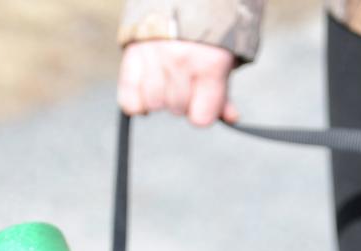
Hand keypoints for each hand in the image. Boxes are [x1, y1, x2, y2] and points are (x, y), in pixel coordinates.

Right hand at [119, 41, 237, 126]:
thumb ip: (223, 87)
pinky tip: (146, 87)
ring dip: (160, 96)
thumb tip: (231, 118)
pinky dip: (136, 100)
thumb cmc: (211, 22)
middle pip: (177, 110)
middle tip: (186, 75)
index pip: (201, 118)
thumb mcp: (226, 52)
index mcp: (210, 62)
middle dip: (183, 98)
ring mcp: (154, 57)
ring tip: (166, 75)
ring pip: (153, 104)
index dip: (203, 110)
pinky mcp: (132, 54)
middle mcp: (181, 61)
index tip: (204, 97)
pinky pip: (129, 100)